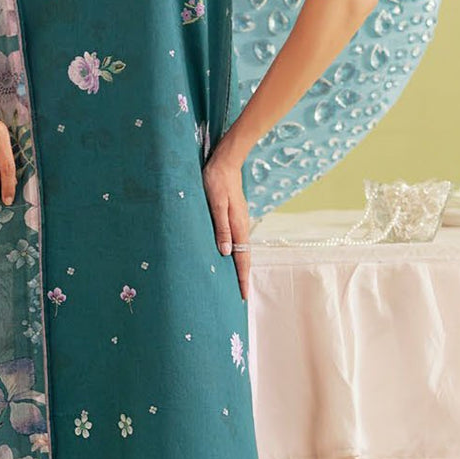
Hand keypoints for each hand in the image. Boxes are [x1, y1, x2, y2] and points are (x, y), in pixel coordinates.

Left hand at [202, 144, 250, 298]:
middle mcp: (241, 226)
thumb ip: (221, 228)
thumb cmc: (216, 181)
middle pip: (244, 257)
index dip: (242, 278)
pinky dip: (236, 254)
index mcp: (238, 226)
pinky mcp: (234, 217)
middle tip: (242, 296)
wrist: (225, 162)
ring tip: (237, 282)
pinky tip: (231, 257)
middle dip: (243, 277)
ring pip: (241, 250)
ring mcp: (239, 222)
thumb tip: (225, 253)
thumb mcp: (215, 204)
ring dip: (240, 266)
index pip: (242, 258)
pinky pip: (237, 241)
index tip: (244, 296)